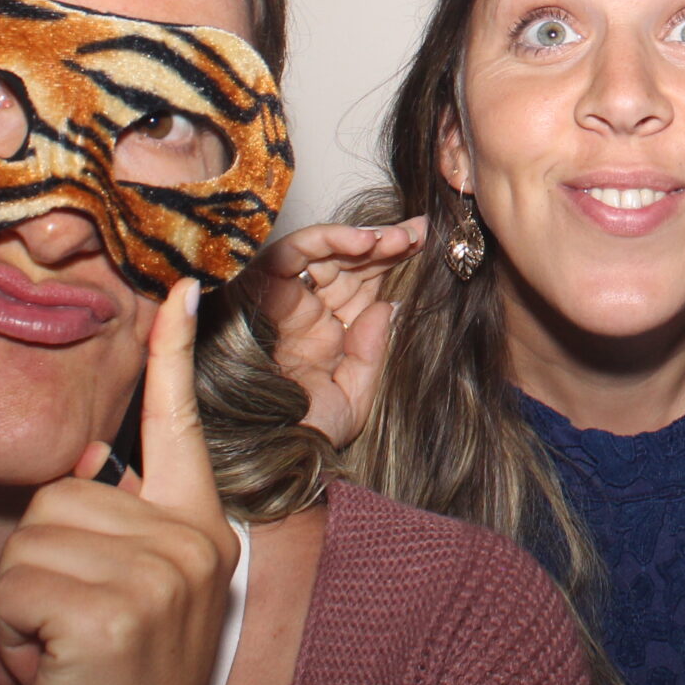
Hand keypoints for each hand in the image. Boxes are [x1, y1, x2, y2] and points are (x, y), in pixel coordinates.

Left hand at [0, 278, 239, 684]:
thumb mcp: (127, 603)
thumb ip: (117, 530)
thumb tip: (88, 461)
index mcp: (198, 532)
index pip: (180, 429)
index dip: (172, 357)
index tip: (178, 289)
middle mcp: (194, 543)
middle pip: (63, 494)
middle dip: (40, 570)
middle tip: (69, 637)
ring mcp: (164, 574)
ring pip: (34, 536)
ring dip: (22, 606)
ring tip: (60, 657)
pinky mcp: (118, 610)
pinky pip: (20, 584)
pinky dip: (13, 637)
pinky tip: (51, 673)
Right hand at [246, 217, 425, 445]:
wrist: (270, 453)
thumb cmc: (306, 434)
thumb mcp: (354, 398)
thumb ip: (372, 352)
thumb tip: (389, 307)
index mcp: (326, 333)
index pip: (362, 286)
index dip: (392, 262)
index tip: (426, 244)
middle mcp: (304, 312)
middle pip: (347, 263)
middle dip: (385, 243)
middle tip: (421, 232)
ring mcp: (282, 301)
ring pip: (322, 251)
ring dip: (364, 238)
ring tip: (401, 238)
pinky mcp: (257, 291)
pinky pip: (290, 253)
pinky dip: (326, 239)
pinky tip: (365, 242)